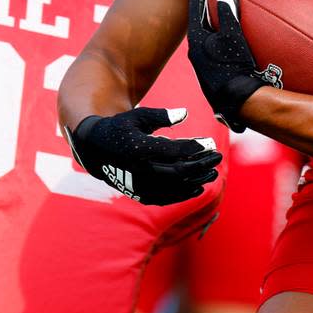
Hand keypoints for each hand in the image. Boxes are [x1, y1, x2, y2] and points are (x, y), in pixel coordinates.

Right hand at [64, 107, 221, 205]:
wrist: (95, 151)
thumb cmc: (120, 128)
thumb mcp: (137, 116)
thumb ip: (160, 116)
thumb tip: (184, 114)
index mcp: (138, 149)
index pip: (173, 151)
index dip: (194, 148)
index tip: (209, 144)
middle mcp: (139, 170)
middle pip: (178, 172)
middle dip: (201, 165)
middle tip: (217, 158)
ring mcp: (139, 185)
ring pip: (174, 188)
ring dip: (196, 181)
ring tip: (212, 173)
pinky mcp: (139, 194)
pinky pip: (165, 198)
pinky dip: (183, 194)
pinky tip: (197, 188)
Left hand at [186, 0, 278, 130]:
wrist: (239, 102)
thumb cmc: (235, 69)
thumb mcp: (233, 38)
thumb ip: (229, 14)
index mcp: (196, 39)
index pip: (195, 6)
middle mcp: (196, 50)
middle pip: (198, 19)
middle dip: (205, 2)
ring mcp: (204, 62)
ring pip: (207, 33)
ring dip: (214, 19)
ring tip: (223, 7)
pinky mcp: (214, 71)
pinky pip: (216, 44)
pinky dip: (223, 33)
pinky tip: (235, 35)